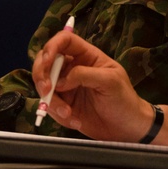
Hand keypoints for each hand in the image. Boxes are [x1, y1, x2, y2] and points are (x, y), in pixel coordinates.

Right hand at [31, 31, 152, 141]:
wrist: (126, 128)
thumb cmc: (124, 99)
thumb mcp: (110, 81)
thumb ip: (84, 75)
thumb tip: (61, 80)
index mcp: (86, 56)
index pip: (64, 40)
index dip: (51, 46)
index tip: (47, 61)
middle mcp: (73, 68)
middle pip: (45, 60)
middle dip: (41, 74)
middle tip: (47, 89)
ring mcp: (66, 87)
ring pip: (44, 85)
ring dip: (52, 101)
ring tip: (68, 113)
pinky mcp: (63, 104)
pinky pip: (49, 106)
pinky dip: (58, 114)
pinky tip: (75, 121)